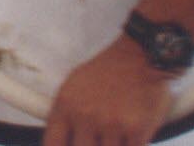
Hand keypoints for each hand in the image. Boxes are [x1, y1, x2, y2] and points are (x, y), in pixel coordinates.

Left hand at [43, 36, 175, 145]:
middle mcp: (86, 116)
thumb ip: (65, 116)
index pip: (53, 144)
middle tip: (98, 137)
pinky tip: (131, 135)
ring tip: (116, 130)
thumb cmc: (106, 72)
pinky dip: (131, 145)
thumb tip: (62, 142)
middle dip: (91, 145)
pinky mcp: (137, 131)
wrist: (140, 57)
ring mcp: (111, 125)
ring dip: (112, 145)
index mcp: (66, 105)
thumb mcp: (73, 87)